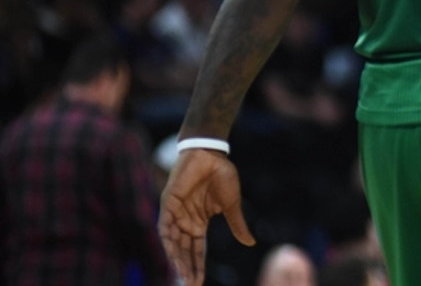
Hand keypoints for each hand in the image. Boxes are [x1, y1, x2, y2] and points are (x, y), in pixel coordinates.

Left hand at [158, 149, 255, 285]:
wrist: (212, 154)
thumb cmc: (222, 175)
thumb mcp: (231, 204)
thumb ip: (237, 225)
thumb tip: (250, 243)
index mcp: (200, 222)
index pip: (197, 250)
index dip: (198, 266)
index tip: (199, 283)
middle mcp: (186, 221)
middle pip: (185, 250)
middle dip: (187, 268)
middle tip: (191, 284)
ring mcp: (176, 213)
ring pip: (174, 242)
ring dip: (177, 258)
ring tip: (182, 275)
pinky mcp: (169, 203)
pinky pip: (165, 226)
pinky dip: (168, 240)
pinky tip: (172, 253)